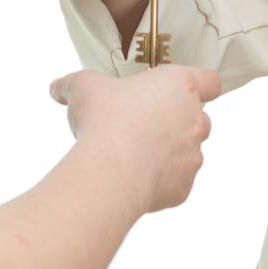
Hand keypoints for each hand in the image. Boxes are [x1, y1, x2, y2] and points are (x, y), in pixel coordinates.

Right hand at [50, 65, 219, 212]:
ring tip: (133, 155)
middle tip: (142, 125)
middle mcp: (196, 120)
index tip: (179, 91)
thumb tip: (56, 88)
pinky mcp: (183, 187)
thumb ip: (71, 85)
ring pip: (188, 152)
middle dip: (175, 122)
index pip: (210, 81)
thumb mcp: (82, 88)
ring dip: (168, 153)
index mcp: (181, 86)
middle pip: (198, 118)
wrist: (111, 170)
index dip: (199, 85)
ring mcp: (193, 156)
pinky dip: (160, 181)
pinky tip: (133, 177)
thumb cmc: (105, 119)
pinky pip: (175, 182)